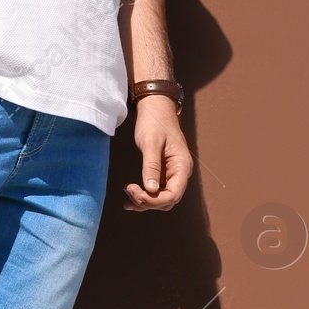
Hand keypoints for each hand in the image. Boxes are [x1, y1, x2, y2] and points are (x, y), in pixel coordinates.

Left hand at [124, 96, 192, 211]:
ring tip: (127, 194)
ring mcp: (172, 174)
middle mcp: (180, 173)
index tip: (134, 192)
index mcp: (182, 166)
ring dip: (144, 201)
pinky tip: (130, 194)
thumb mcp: (151, 143)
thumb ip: (151, 166)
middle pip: (167, 200)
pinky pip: (156, 190)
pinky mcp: (163, 173)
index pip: (173, 195)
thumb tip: (151, 190)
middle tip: (128, 191)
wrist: (156, 108)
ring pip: (161, 198)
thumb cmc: (155, 122)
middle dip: (147, 201)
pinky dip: (144, 195)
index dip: (154, 200)